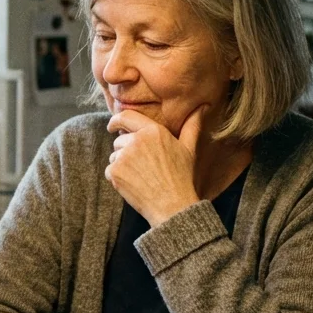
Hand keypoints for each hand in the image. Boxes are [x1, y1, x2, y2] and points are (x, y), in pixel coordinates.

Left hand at [105, 105, 204, 224]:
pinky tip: (133, 184)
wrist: (172, 205)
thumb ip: (191, 126)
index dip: (116, 120)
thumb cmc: (182, 177)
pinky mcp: (115, 171)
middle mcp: (136, 140)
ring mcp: (124, 156)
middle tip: (141, 166)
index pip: (126, 116)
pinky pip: (109, 170)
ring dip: (121, 164)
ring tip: (141, 176)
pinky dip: (117, 178)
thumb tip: (202, 107)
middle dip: (125, 150)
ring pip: (114, 156)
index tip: (113, 126)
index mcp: (153, 131)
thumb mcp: (189, 149)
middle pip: (119, 140)